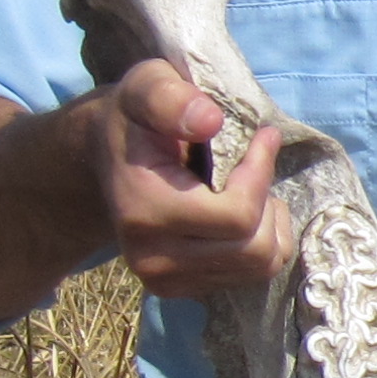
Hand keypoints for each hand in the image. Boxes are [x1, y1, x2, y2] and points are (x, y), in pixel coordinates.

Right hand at [86, 59, 292, 297]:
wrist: (106, 159)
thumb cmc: (135, 118)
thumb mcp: (147, 87)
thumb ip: (170, 98)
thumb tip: (208, 120)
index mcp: (143, 211)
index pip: (238, 216)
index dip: (260, 173)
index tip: (264, 137)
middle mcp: (151, 259)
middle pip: (254, 250)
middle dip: (267, 203)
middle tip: (255, 168)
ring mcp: (165, 281)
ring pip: (259, 267)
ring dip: (270, 224)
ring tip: (248, 190)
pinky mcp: (180, 290)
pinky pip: (251, 276)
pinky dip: (261, 243)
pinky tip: (239, 214)